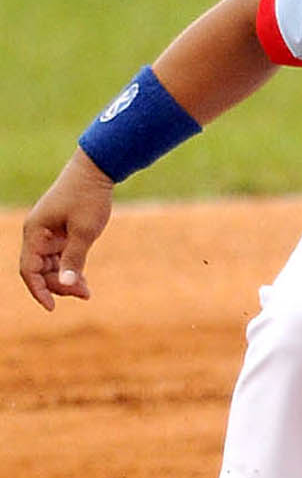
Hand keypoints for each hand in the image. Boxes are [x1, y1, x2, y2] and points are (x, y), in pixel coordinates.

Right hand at [19, 151, 115, 308]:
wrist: (96, 170)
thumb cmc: (88, 197)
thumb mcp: (84, 231)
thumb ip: (74, 259)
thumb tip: (67, 286)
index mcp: (35, 232)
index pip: (29, 270)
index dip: (38, 290)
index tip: (52, 307)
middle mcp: (37, 234)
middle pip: (40, 270)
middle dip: (59, 285)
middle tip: (85, 294)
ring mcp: (48, 233)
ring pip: (51, 266)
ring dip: (66, 279)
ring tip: (87, 291)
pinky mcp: (60, 232)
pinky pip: (60, 257)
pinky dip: (70, 268)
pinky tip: (83, 280)